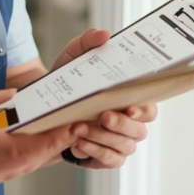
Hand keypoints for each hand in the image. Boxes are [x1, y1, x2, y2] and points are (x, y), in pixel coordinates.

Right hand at [0, 85, 84, 194]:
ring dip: (36, 157)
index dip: (53, 139)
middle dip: (52, 148)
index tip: (71, 129)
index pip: (27, 146)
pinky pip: (1, 176)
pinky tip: (23, 152)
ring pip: (16, 172)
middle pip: (27, 162)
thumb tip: (10, 95)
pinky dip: (16, 164)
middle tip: (70, 133)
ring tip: (53, 142)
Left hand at [51, 28, 159, 168]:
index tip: (129, 107)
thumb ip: (87, 42)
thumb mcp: (73, 56)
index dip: (144, 110)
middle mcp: (129, 123)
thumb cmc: (68, 79)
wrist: (44, 104)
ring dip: (101, 138)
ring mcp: (118, 142)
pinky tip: (77, 143)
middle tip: (101, 116)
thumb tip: (104, 34)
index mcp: (129, 99)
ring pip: (123, 147)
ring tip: (78, 128)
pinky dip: (93, 152)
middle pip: (139, 131)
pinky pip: (108, 160)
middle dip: (121, 125)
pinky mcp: (104, 158)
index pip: (149, 108)